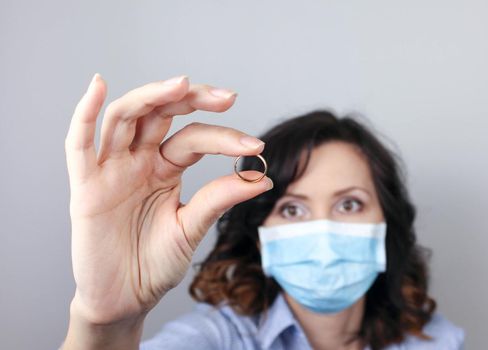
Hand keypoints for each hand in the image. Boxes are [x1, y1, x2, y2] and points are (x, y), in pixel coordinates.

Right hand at [64, 74, 271, 325]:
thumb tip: (262, 177)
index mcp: (165, 168)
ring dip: (151, 96)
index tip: (256, 146)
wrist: (126, 299)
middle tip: (227, 97)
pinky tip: (98, 87)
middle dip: (192, 98)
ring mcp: (111, 169)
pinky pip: (79, 144)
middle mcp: (138, 160)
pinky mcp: (85, 186)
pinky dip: (85, 113)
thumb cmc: (155, 263)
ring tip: (181, 84)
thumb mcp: (192, 228)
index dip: (224, 138)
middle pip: (160, 113)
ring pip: (125, 117)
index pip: (193, 138)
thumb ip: (219, 199)